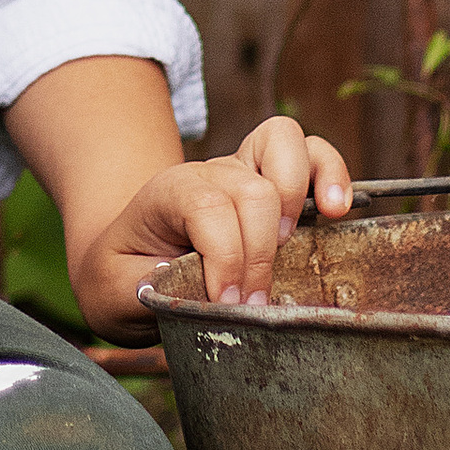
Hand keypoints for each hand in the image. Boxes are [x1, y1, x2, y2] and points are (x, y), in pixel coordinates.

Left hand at [65, 113, 352, 337]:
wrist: (129, 260)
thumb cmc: (124, 275)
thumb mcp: (112, 291)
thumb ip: (144, 290)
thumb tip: (187, 288)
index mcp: (167, 193)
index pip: (205, 205)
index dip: (224, 256)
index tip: (226, 305)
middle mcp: (211, 172)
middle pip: (250, 189)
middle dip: (258, 253)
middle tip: (251, 304)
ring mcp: (247, 172)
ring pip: (284, 143)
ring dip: (296, 193)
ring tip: (291, 241)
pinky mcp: (278, 186)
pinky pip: (314, 154)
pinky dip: (332, 175)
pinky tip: (336, 211)